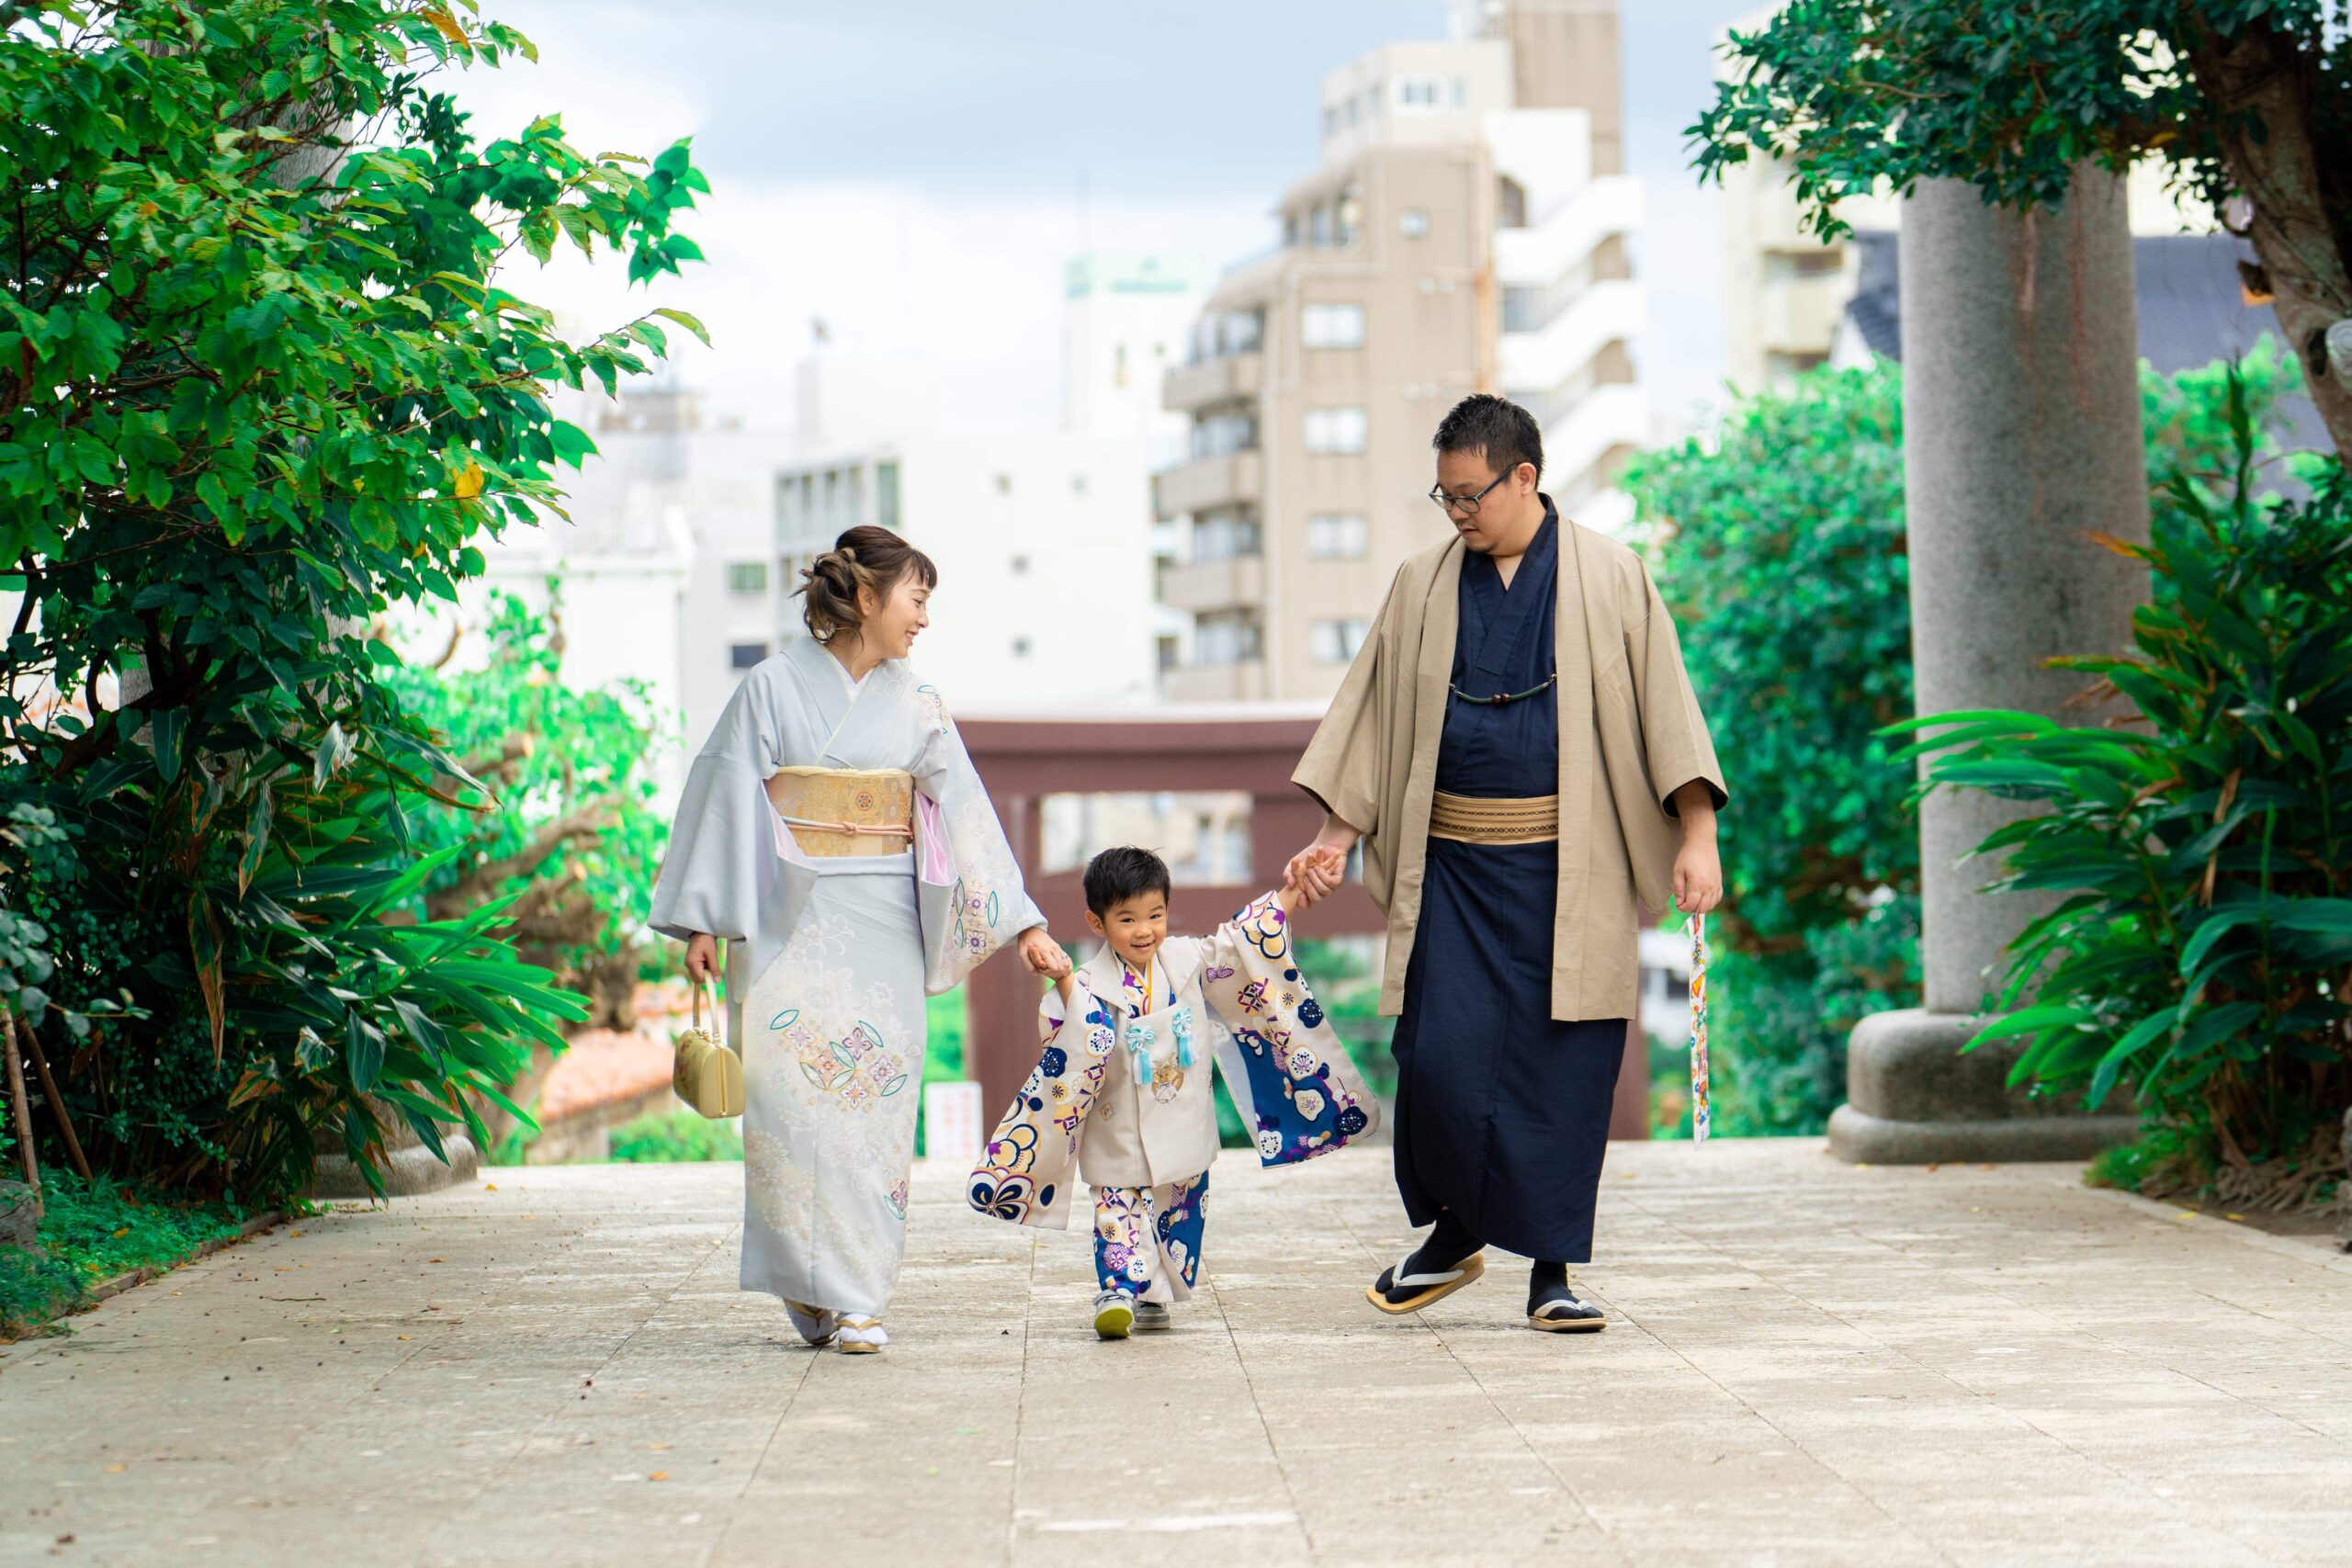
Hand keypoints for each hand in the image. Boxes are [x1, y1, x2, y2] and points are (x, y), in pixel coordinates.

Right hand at [684, 933, 718, 984]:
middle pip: (697, 979)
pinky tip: (707, 961)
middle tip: (712, 965)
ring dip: (705, 972)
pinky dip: (703, 969)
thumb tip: (716, 981)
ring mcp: (688, 964)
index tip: (716, 976)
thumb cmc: (707, 940)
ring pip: (697, 976)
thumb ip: (714, 968)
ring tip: (709, 960)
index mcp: (692, 962)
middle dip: (706, 976)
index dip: (708, 979)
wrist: (701, 931)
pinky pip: (697, 971)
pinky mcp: (690, 962)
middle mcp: (688, 964)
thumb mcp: (712, 954)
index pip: (699, 979)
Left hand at [1018, 926, 1070, 980]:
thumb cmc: (1026, 942)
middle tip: (1043, 968)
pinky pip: (1067, 960)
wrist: (1031, 930)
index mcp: (1045, 950)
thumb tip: (1037, 973)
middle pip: (1061, 968)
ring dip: (1058, 969)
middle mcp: (1054, 949)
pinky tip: (1055, 966)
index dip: (1047, 972)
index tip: (1040, 969)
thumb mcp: (1022, 953)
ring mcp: (1058, 948)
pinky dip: (1063, 966)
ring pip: (1065, 964)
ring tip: (1048, 967)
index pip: (1054, 968)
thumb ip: (1028, 965)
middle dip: (1053, 972)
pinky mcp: (1059, 948)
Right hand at [1283, 817, 1357, 903]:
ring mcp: (1329, 887)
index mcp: (1308, 891)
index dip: (1303, 904)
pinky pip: (1331, 882)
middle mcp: (1319, 891)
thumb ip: (1288, 874)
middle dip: (1309, 888)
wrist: (1323, 846)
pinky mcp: (1338, 880)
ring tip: (1311, 869)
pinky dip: (1323, 874)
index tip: (1299, 896)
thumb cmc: (1307, 857)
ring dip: (1315, 879)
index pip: (1306, 905)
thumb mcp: (1294, 865)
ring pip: (1323, 890)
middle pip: (1315, 899)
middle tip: (1305, 877)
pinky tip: (1318, 867)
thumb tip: (1291, 884)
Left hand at [1669, 781, 1721, 915]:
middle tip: (1684, 903)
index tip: (1678, 904)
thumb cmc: (1688, 855)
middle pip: (1702, 908)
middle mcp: (1709, 887)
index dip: (1682, 908)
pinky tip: (1703, 898)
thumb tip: (1679, 902)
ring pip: (1711, 905)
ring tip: (1692, 900)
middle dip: (1692, 909)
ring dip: (1701, 907)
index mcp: (1698, 885)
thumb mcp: (1678, 871)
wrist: (1702, 842)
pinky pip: (1718, 898)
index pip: (1691, 905)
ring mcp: (1716, 884)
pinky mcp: (1719, 881)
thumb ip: (1678, 889)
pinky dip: (1711, 902)